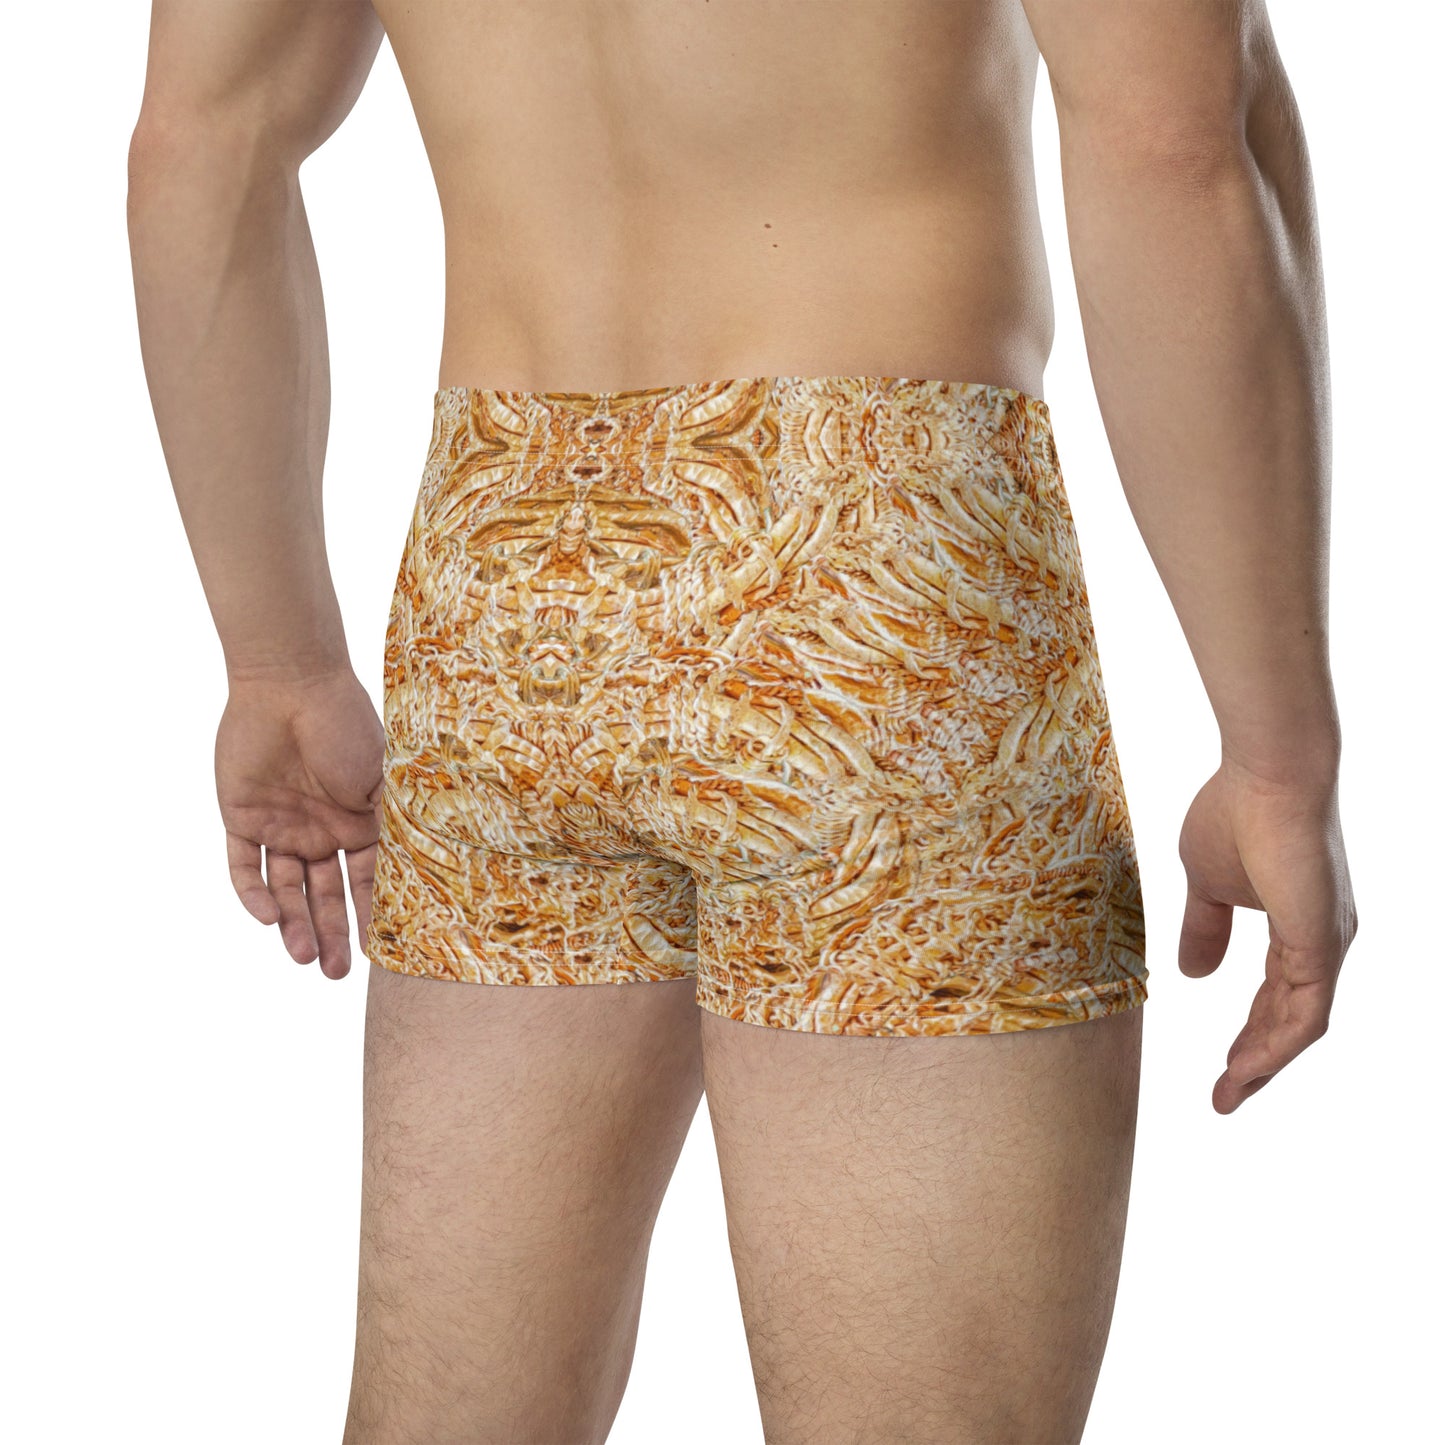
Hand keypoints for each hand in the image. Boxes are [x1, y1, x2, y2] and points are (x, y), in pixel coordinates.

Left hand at [215, 666, 385, 978]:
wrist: (291, 685)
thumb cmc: (347, 727)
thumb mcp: (384, 782)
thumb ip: (394, 828)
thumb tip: (421, 878)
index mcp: (359, 824)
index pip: (367, 882)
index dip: (373, 916)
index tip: (380, 953)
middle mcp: (320, 832)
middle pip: (324, 896)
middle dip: (332, 935)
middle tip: (336, 974)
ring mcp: (281, 826)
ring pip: (285, 890)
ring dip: (293, 925)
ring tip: (305, 957)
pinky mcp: (242, 818)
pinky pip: (243, 867)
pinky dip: (253, 894)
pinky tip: (268, 917)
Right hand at [1176, 757, 1356, 1112]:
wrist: (1268, 774)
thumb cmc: (1236, 812)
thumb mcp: (1205, 883)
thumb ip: (1204, 929)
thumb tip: (1191, 974)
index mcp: (1298, 925)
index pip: (1276, 994)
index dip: (1249, 1032)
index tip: (1221, 1066)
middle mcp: (1322, 941)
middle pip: (1291, 1019)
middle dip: (1257, 1060)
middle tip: (1225, 1094)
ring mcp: (1327, 945)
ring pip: (1300, 1026)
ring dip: (1264, 1063)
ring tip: (1230, 1092)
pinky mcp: (1322, 945)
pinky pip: (1305, 1015)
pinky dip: (1275, 1046)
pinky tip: (1247, 1066)